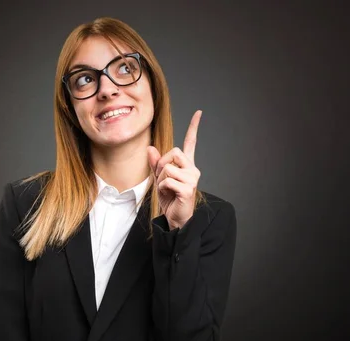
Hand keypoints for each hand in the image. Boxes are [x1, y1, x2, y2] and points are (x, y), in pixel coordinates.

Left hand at [147, 110, 201, 229]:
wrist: (176, 218)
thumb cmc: (170, 198)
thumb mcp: (160, 179)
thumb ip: (155, 164)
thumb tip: (150, 148)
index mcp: (187, 165)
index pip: (191, 142)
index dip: (194, 127)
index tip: (199, 112)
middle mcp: (193, 169)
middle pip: (173, 152)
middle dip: (162, 164)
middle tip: (163, 179)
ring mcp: (192, 178)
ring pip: (168, 167)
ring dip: (160, 179)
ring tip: (167, 189)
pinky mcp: (188, 188)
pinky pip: (167, 180)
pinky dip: (162, 188)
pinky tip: (169, 194)